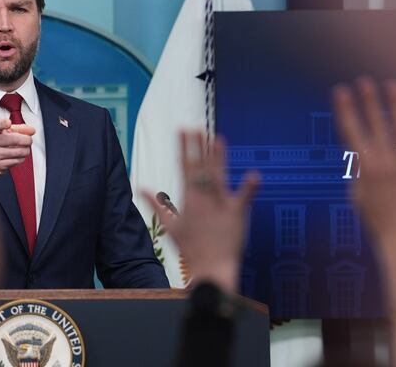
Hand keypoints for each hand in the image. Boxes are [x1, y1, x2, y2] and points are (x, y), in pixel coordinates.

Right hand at [0, 119, 34, 192]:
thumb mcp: (2, 133)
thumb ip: (18, 129)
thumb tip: (31, 130)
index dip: (3, 123)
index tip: (8, 123)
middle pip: (15, 140)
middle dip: (27, 140)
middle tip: (29, 140)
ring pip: (19, 152)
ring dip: (26, 150)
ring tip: (24, 149)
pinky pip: (16, 161)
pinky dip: (21, 158)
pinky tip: (17, 156)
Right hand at [143, 131, 259, 291]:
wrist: (211, 269)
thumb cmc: (191, 249)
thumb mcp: (169, 226)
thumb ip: (156, 204)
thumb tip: (141, 189)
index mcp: (189, 199)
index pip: (185, 167)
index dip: (184, 147)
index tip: (182, 130)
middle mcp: (204, 198)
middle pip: (201, 166)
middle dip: (198, 145)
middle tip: (196, 127)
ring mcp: (220, 205)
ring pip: (219, 175)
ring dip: (218, 156)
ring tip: (217, 138)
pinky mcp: (237, 214)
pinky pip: (244, 198)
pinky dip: (249, 187)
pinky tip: (254, 173)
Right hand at [333, 78, 395, 251]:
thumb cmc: (377, 220)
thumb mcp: (357, 194)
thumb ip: (359, 171)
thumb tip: (361, 155)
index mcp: (364, 166)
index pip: (350, 130)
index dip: (345, 109)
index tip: (341, 91)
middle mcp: (384, 160)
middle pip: (374, 123)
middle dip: (368, 100)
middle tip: (364, 81)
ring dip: (395, 103)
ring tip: (392, 84)